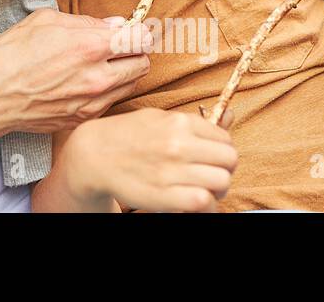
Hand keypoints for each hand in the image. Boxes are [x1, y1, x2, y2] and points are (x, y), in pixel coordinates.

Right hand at [0, 7, 153, 139]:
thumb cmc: (11, 54)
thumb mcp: (44, 21)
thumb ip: (85, 21)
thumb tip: (114, 24)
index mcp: (89, 46)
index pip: (139, 38)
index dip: (139, 31)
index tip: (132, 30)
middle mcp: (97, 76)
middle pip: (143, 63)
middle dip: (136, 52)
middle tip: (122, 46)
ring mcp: (92, 102)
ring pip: (131, 85)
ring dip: (125, 72)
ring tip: (105, 64)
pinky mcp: (84, 119)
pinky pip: (111, 102)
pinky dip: (109, 91)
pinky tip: (90, 82)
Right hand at [63, 107, 237, 212]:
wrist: (93, 155)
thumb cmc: (127, 135)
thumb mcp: (158, 118)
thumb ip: (194, 122)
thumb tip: (230, 117)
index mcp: (179, 122)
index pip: (225, 140)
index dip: (221, 152)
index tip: (211, 158)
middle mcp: (178, 144)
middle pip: (229, 161)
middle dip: (223, 170)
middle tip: (209, 175)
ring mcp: (172, 171)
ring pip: (221, 182)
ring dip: (216, 189)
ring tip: (201, 188)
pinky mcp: (164, 196)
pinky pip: (203, 202)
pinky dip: (205, 206)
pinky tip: (194, 202)